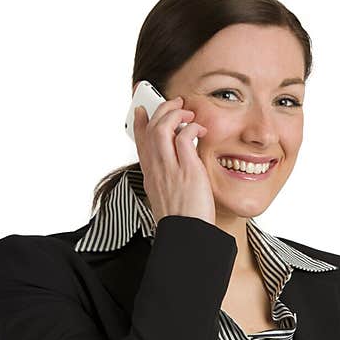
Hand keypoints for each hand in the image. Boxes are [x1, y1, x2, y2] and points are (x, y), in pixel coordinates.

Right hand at [132, 96, 214, 225]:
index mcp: (151, 175)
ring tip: (188, 113)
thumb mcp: (167, 197)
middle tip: (175, 104)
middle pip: (149, 128)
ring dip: (175, 113)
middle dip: (161, 109)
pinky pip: (184, 137)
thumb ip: (168, 179)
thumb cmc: (183, 221)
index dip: (138, 122)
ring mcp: (170, 168)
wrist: (187, 236)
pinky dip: (192, 128)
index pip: (140, 142)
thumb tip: (177, 168)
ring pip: (162, 127)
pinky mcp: (187, 170)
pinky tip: (200, 130)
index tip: (142, 110)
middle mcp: (156, 169)